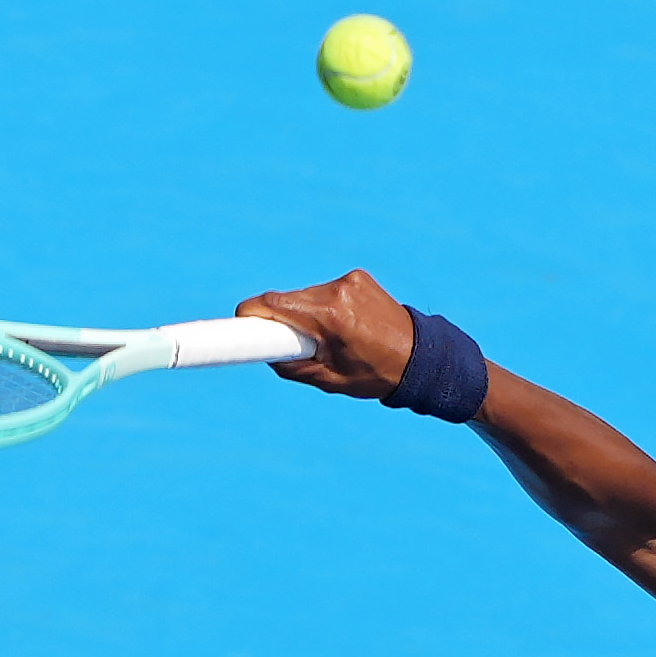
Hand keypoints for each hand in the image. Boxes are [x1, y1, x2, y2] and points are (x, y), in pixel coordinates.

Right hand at [233, 269, 416, 400]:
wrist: (419, 357)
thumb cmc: (374, 374)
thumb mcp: (327, 379)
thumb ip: (291, 366)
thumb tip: (265, 354)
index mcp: (331, 317)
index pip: (274, 305)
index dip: (250, 315)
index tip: (236, 325)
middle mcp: (338, 291)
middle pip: (287, 299)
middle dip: (280, 320)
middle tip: (289, 345)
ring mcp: (349, 280)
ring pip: (305, 294)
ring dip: (303, 313)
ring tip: (326, 338)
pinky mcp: (356, 276)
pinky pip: (324, 291)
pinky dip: (322, 306)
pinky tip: (340, 325)